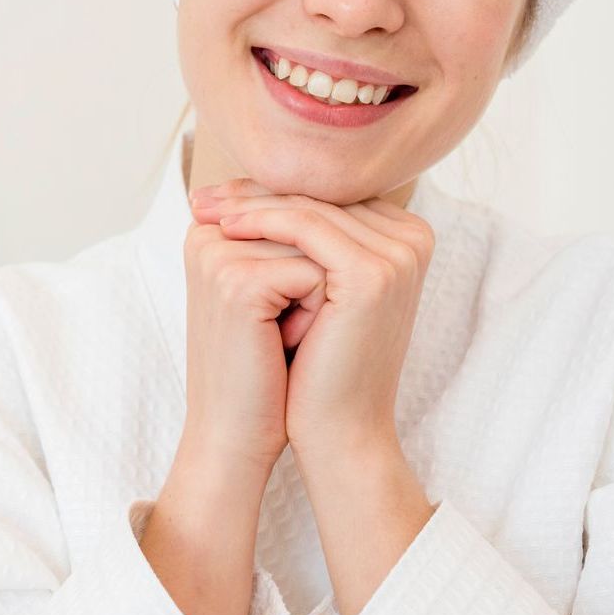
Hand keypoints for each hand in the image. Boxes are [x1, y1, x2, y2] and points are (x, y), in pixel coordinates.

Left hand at [190, 178, 434, 460]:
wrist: (339, 431)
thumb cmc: (321, 363)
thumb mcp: (319, 288)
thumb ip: (310, 236)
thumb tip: (253, 184)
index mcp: (408, 236)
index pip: (329, 196)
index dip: (270, 191)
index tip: (217, 194)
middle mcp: (414, 238)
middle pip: (320, 197)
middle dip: (254, 194)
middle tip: (199, 197)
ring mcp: (400, 254)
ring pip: (309, 208)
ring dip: (249, 205)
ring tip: (202, 211)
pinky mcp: (374, 272)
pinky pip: (306, 228)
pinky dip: (261, 222)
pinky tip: (225, 228)